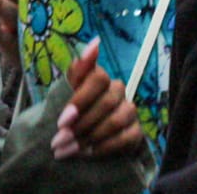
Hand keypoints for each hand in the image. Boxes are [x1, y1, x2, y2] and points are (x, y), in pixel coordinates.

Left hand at [54, 39, 144, 159]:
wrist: (78, 132)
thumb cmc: (72, 106)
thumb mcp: (68, 87)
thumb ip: (79, 67)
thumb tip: (95, 42)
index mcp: (101, 77)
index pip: (98, 79)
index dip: (80, 100)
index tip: (62, 120)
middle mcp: (119, 92)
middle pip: (106, 104)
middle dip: (81, 124)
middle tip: (60, 140)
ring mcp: (130, 111)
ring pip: (116, 122)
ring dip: (90, 138)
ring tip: (69, 149)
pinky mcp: (137, 131)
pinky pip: (126, 139)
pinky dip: (104, 147)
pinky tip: (87, 153)